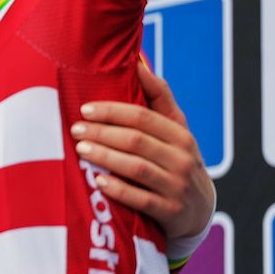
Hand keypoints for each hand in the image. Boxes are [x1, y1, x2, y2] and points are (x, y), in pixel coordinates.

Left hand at [70, 61, 214, 240]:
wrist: (199, 211)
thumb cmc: (176, 160)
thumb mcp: (175, 130)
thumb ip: (158, 97)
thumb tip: (137, 61)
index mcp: (181, 135)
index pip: (144, 117)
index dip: (113, 111)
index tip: (86, 108)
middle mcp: (182, 159)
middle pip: (136, 141)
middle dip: (102, 133)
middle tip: (75, 128)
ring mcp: (178, 187)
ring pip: (136, 168)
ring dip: (105, 157)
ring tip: (81, 149)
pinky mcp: (170, 212)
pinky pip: (141, 199)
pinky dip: (119, 189)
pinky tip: (99, 181)